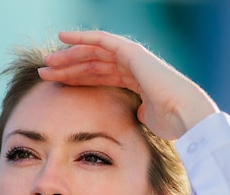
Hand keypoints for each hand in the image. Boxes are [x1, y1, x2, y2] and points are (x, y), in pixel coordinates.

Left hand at [38, 31, 218, 139]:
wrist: (185, 116)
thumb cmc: (171, 123)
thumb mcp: (148, 120)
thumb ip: (138, 113)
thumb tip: (136, 115)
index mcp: (134, 80)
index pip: (98, 76)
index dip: (76, 78)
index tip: (56, 83)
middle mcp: (132, 65)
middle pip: (91, 64)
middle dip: (67, 67)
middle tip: (44, 71)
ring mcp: (132, 57)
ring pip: (92, 53)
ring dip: (68, 57)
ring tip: (47, 62)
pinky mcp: (131, 52)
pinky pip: (101, 40)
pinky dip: (82, 38)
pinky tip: (63, 38)